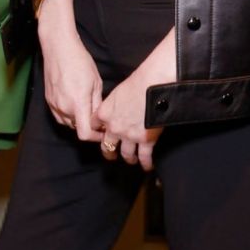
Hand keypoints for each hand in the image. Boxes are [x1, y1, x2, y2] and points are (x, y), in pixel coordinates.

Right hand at [37, 2, 103, 140]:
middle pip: (77, 128)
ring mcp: (54, 104)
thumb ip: (97, 104)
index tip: (103, 132)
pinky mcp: (48, 100)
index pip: (84, 134)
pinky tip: (74, 105)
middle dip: (88, 126)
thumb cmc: (80, 61)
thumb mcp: (96, 83)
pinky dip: (67, 115)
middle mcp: (63, 107)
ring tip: (86, 109)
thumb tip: (101, 118)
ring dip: (77, 121)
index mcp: (77, 104)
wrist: (58, 48)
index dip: (96, 137)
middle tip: (98, 118)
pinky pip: (59, 115)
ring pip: (68, 123)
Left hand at [96, 31, 174, 170]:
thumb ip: (114, 104)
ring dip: (128, 158)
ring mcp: (129, 136)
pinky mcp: (146, 140)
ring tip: (130, 161)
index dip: (98, 130)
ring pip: (125, 153)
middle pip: (107, 145)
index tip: (100, 133)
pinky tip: (147, 167)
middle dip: (108, 152)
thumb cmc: (138, 82)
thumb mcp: (118, 92)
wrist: (153, 85)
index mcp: (105, 113)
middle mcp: (114, 127)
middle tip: (110, 155)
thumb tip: (118, 107)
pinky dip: (146, 163)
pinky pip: (144, 156)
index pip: (95, 125)